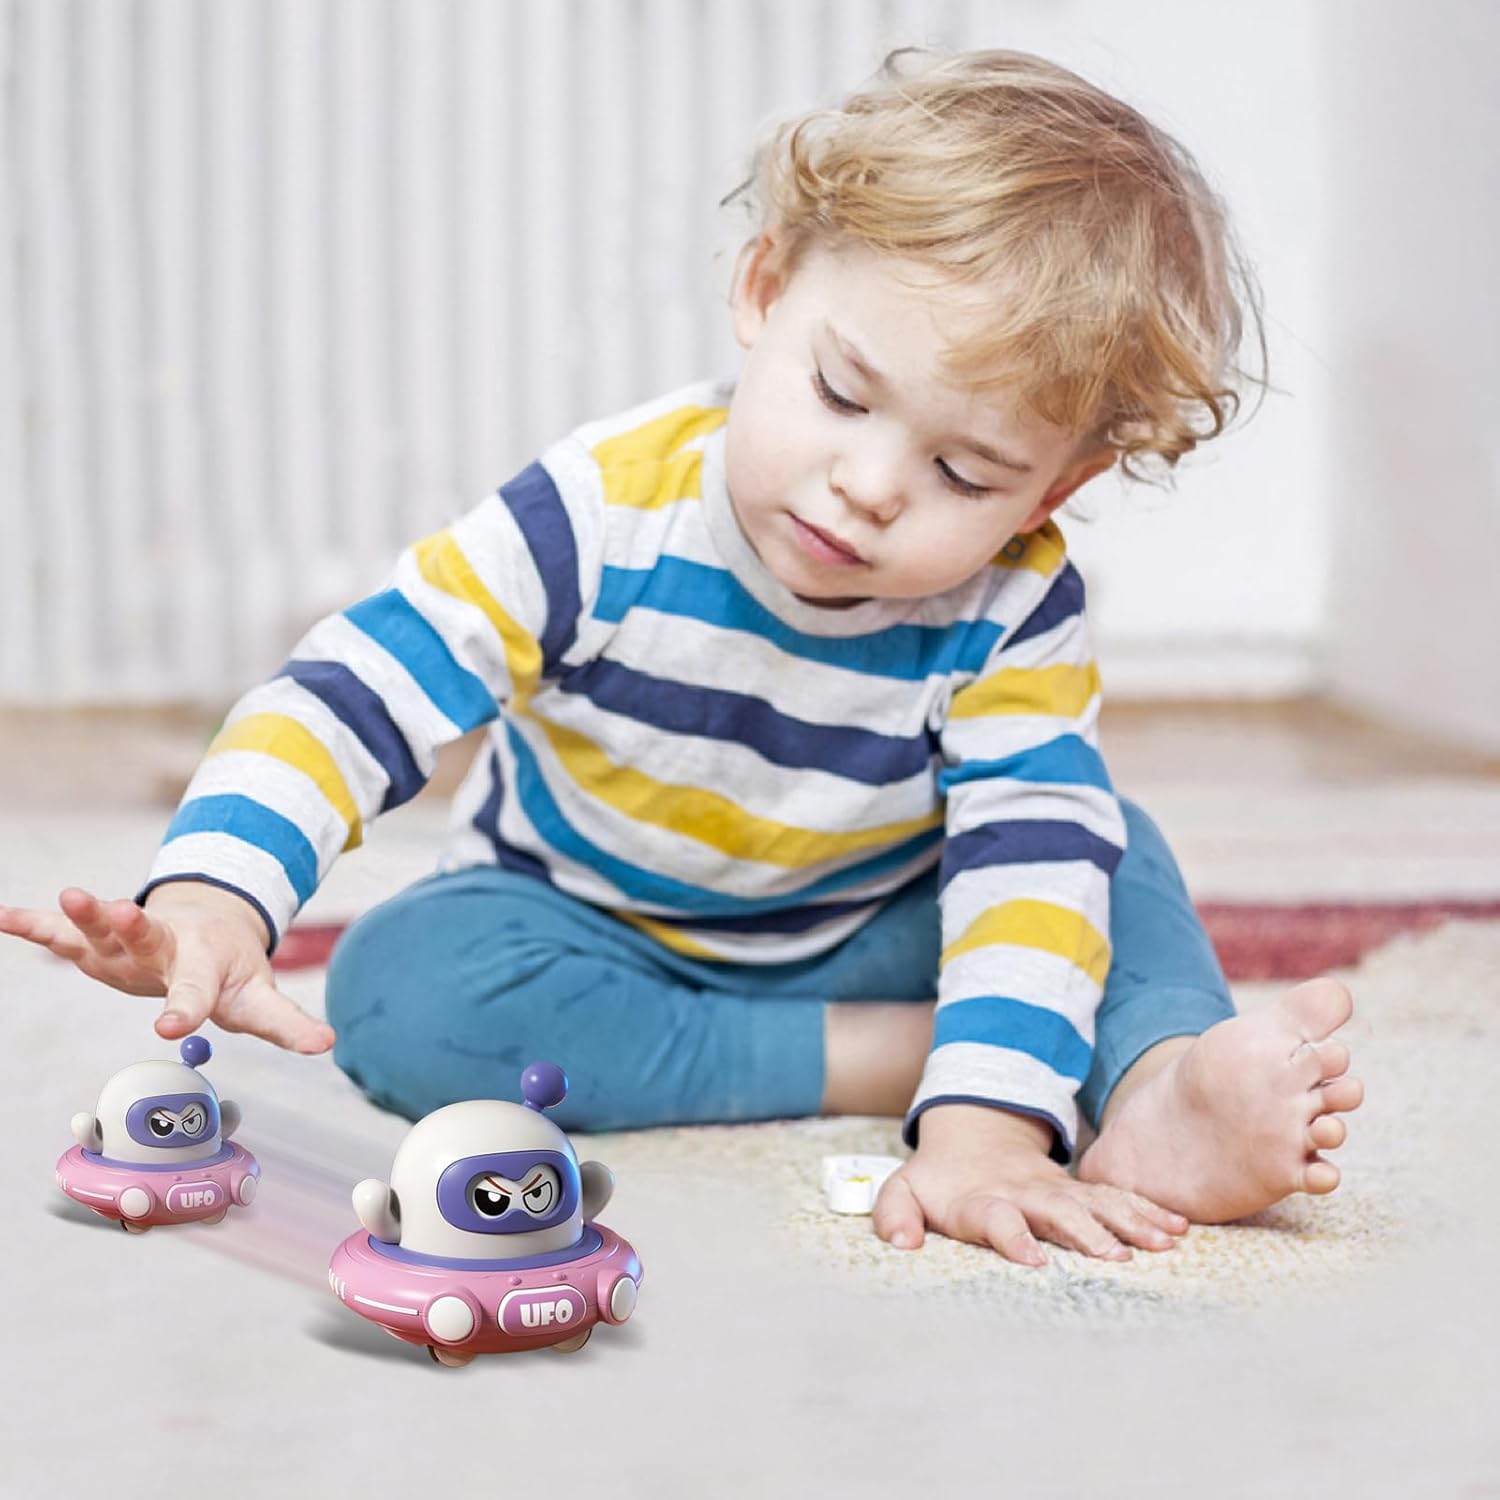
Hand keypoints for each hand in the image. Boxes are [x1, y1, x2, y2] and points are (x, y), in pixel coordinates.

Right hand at [0, 882, 333, 1052]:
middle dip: (133, 926)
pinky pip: (61, 934)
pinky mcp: (100, 942)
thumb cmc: (232, 971)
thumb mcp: (260, 998)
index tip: (170, 1027)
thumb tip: (328, 1044)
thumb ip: (287, 1022)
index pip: (195, 991)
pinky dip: (31, 924)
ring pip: (104, 928)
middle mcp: (163, 949)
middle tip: (123, 909)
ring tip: (67, 896)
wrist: (210, 927)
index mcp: (204, 967)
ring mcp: (128, 943)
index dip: (186, 1009)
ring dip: (85, 913)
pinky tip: (1, 917)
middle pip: (148, 938)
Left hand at [871, 1102, 1187, 1264]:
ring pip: (1097, 1202)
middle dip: (1086, 1233)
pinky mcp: (1080, 1191)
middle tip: (1116, 1259)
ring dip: (1129, 1221)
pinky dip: (1147, 1210)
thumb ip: (894, 1215)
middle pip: (1058, 1210)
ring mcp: (1056, 1189)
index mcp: (980, 1200)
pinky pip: (1118, 1197)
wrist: (974, 1134)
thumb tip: (900, 1244)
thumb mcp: (903, 1191)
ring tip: (1163, 1243)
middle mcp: (1024, 1192)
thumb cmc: (938, 1180)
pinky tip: (1178, 1228)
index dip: (1011, 1235)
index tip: (1033, 1259)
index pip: (995, 1217)